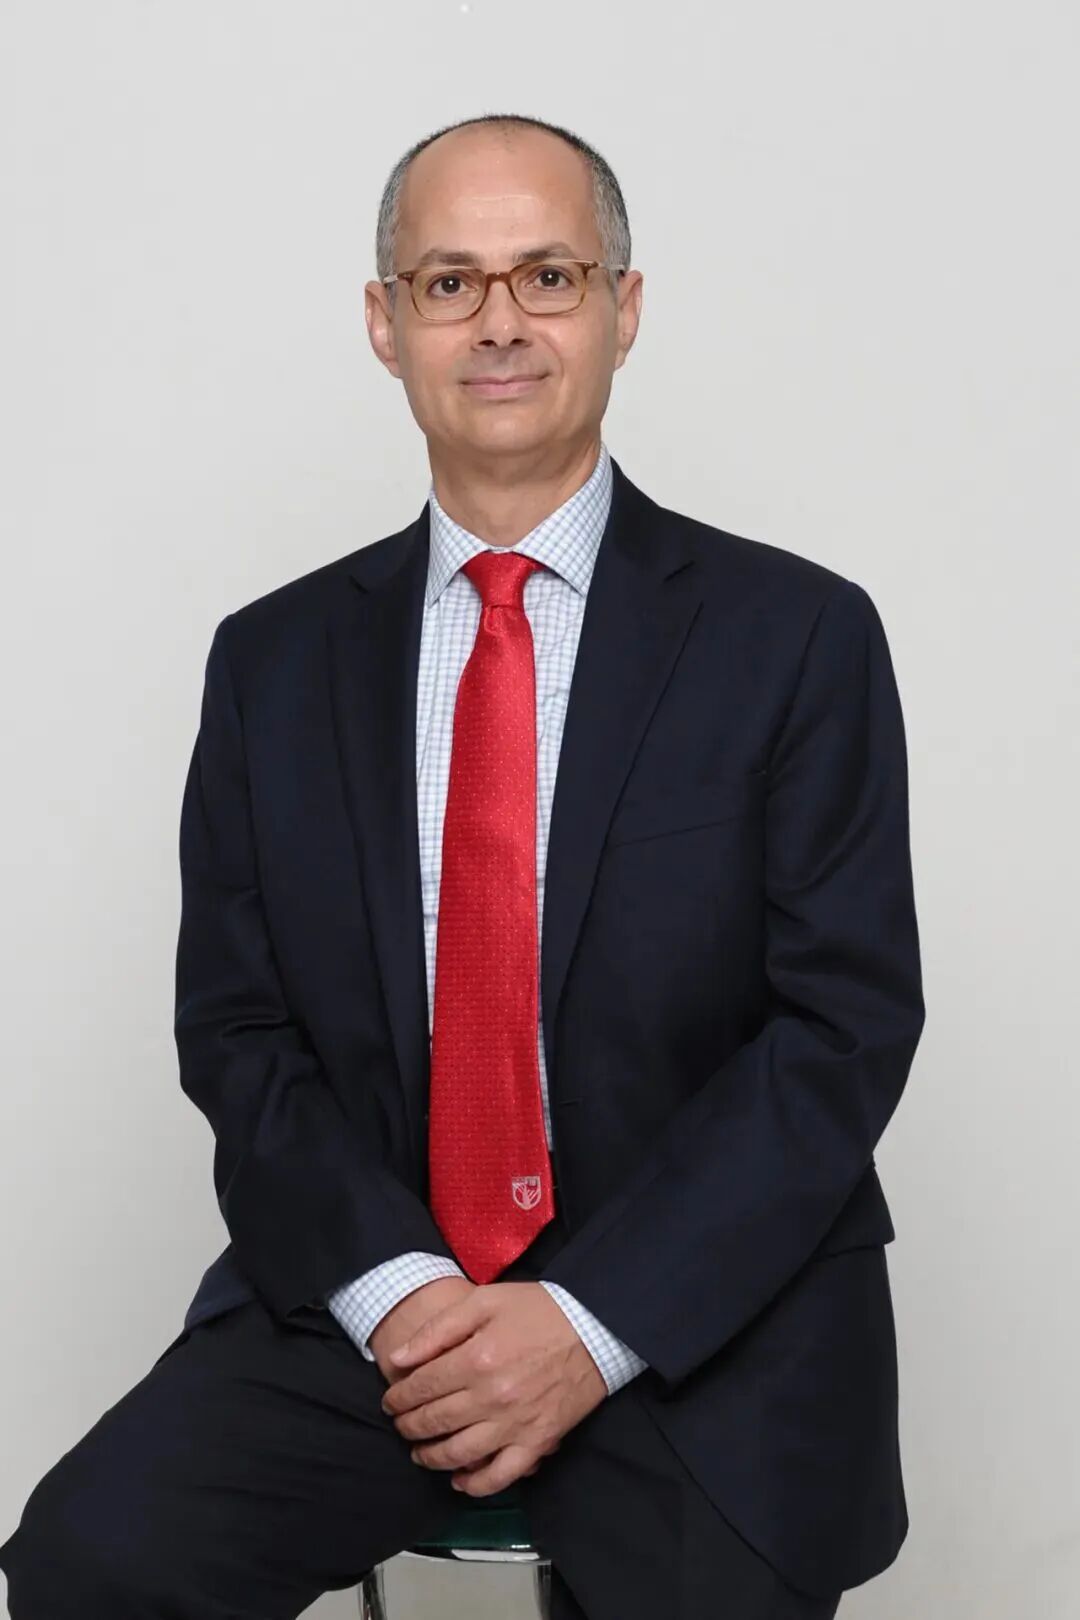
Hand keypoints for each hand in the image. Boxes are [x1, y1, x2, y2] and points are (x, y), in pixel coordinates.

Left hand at [380, 1281, 607, 1495]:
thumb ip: (438, 1329)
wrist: (594, 1328)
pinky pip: (500, 1476)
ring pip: (458, 1454)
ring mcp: (515, 1425)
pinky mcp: (537, 1443)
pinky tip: (459, 1480)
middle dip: (408, 1426)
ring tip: (419, 1452)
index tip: (390, 1400)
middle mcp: (491, 1398)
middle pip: (434, 1422)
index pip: (422, 1388)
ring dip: (431, 1457)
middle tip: (399, 1424)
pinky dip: (475, 1485)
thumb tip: (398, 1358)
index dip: (399, 1397)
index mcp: (476, 1360)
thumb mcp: (484, 1302)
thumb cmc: (539, 1310)